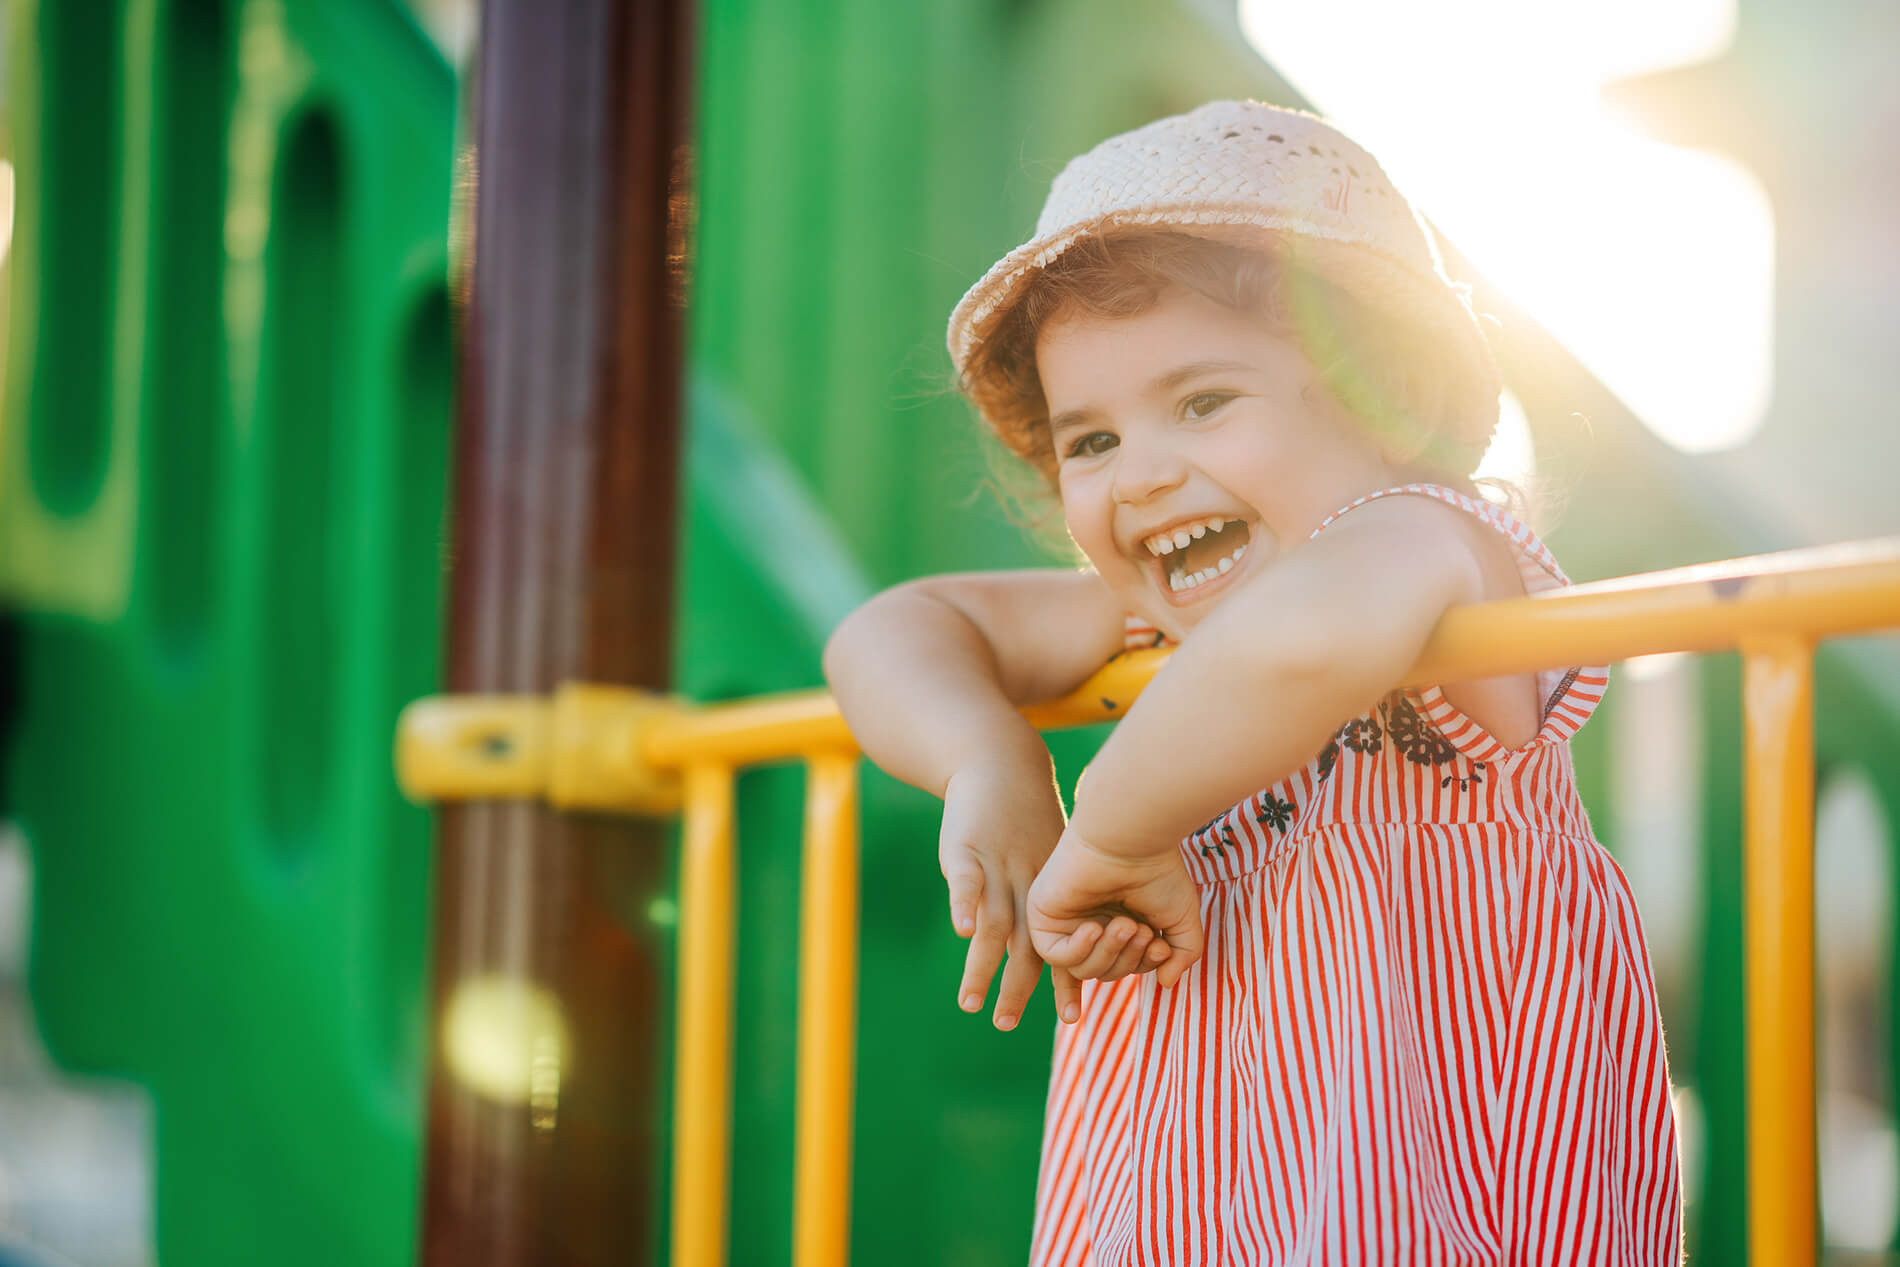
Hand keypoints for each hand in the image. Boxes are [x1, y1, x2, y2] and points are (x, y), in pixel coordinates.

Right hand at [937, 756, 1068, 1030]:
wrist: (1001, 769)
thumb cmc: (1024, 824)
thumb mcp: (1045, 860)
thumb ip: (1046, 904)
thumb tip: (1053, 952)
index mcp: (1047, 896)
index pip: (1059, 947)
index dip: (1067, 982)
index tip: (1072, 1020)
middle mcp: (1025, 889)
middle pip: (1024, 946)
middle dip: (1016, 989)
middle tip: (1004, 1026)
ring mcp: (996, 870)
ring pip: (993, 923)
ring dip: (983, 965)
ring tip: (971, 1002)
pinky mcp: (966, 850)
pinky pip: (967, 880)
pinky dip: (964, 903)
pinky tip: (962, 929)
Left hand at [1027, 830, 1203, 1020]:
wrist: (1128, 839)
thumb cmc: (1157, 870)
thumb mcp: (1180, 918)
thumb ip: (1182, 954)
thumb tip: (1166, 983)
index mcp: (1117, 923)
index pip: (1124, 966)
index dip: (1142, 965)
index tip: (1161, 947)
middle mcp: (1090, 922)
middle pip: (1105, 972)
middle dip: (1127, 959)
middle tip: (1141, 932)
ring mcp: (1065, 920)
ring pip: (1081, 969)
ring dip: (1108, 953)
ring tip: (1125, 925)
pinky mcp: (1042, 916)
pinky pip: (1055, 956)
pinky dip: (1079, 949)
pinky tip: (1095, 927)